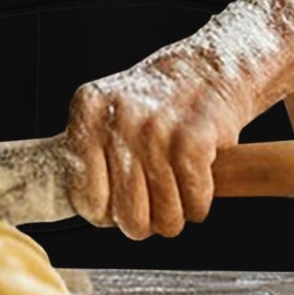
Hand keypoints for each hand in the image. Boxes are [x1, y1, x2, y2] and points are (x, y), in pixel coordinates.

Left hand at [65, 47, 250, 240]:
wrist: (207, 69)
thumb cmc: (156, 103)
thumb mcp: (108, 114)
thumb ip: (91, 156)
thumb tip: (95, 214)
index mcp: (88, 111)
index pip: (85, 197)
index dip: (107, 213)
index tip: (118, 208)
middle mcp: (117, 118)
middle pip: (128, 216)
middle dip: (144, 224)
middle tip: (152, 210)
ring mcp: (155, 128)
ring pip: (166, 216)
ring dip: (176, 216)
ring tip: (176, 193)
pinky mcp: (193, 139)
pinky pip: (195, 203)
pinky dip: (199, 204)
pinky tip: (196, 184)